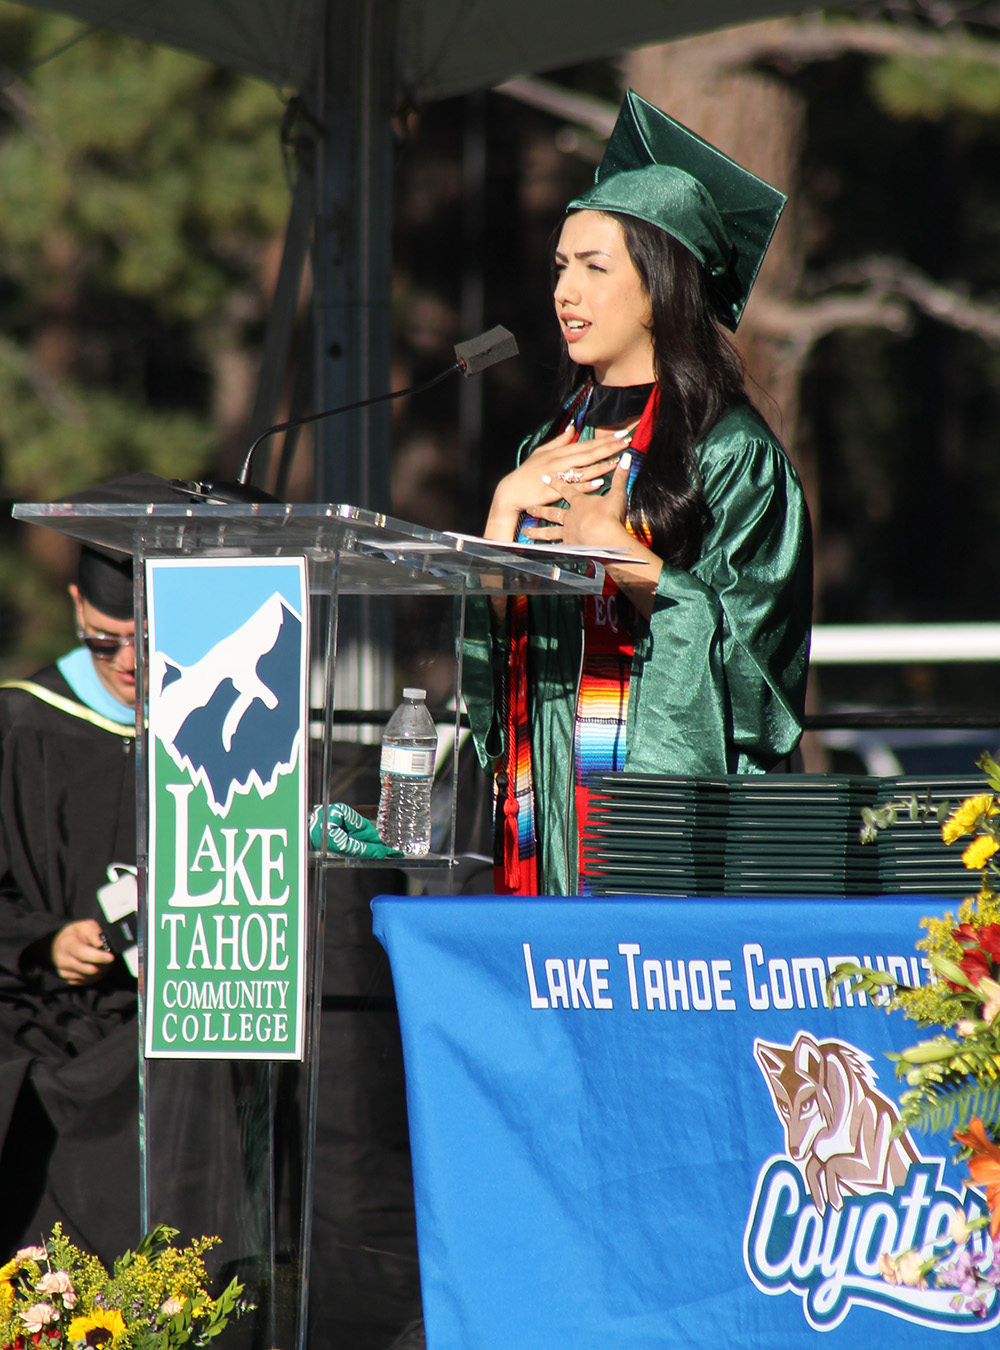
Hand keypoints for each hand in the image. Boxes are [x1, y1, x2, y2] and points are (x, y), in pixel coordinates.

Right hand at [51, 919, 113, 985]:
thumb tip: (100, 944)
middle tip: (109, 960)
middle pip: (89, 970)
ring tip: (103, 963)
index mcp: (68, 944)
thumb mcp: (85, 925)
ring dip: (100, 972)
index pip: (84, 954)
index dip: (99, 957)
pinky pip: (85, 982)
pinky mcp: (66, 978)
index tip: (111, 957)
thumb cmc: (75, 934)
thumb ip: (94, 932)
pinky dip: (94, 977)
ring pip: (89, 978)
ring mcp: (63, 970)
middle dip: (104, 966)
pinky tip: (96, 968)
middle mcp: (64, 960)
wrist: (58, 943)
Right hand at [483, 425, 625, 543]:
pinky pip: (574, 488)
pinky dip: (586, 485)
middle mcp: (560, 462)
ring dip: (601, 465)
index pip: (586, 444)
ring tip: (618, 460)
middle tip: (626, 441)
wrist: (512, 491)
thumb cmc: (527, 473)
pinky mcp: (555, 492)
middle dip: (608, 447)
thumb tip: (573, 428)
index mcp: (559, 453)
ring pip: (584, 470)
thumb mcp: (541, 452)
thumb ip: (559, 441)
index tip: (620, 434)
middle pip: (588, 454)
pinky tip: (599, 483)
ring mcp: (558, 477)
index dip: (604, 439)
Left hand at [522, 452, 663, 618]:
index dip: (555, 484)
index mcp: (579, 502)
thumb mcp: (616, 495)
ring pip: (550, 531)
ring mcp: (568, 533)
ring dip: (538, 532)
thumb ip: (620, 477)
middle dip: (540, 508)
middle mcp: (570, 516)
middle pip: (553, 512)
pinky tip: (540, 553)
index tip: (544, 478)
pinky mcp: (570, 547)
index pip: (565, 490)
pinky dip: (548, 550)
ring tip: (527, 531)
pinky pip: (556, 548)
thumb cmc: (610, 516)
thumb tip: (626, 457)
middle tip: (529, 506)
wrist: (605, 538)